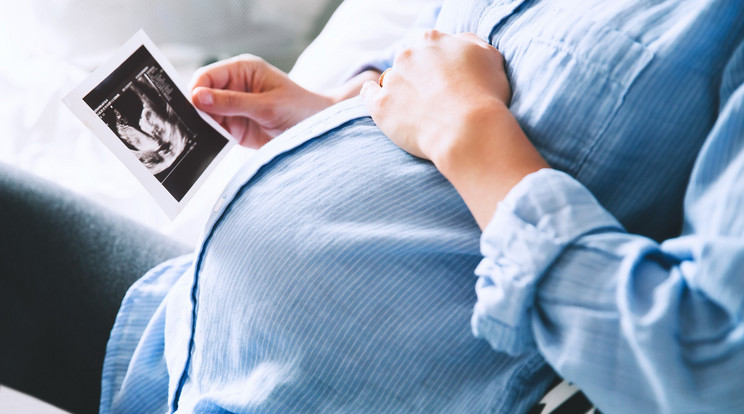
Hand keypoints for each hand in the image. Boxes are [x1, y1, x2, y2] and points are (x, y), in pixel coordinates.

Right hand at [190, 54, 334, 147]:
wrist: (317, 131)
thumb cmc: (300, 109)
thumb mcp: (267, 105)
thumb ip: (233, 102)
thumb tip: (198, 97)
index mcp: (242, 70)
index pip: (207, 76)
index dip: (196, 90)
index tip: (193, 107)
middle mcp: (234, 86)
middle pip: (202, 96)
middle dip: (197, 110)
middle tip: (194, 126)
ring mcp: (233, 108)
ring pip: (205, 115)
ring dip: (203, 126)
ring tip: (204, 137)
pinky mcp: (236, 127)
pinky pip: (215, 132)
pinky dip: (211, 138)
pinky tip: (211, 145)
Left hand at [361, 31, 547, 227]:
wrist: (467, 131)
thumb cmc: (485, 96)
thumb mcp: (490, 58)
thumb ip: (471, 44)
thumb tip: (459, 43)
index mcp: (433, 40)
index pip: (430, 46)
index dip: (438, 64)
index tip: (445, 80)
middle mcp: (408, 54)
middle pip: (409, 61)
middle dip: (418, 76)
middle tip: (433, 99)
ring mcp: (392, 79)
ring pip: (391, 79)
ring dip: (400, 90)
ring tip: (416, 110)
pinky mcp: (380, 105)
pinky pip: (369, 94)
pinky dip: (372, 95)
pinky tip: (380, 101)